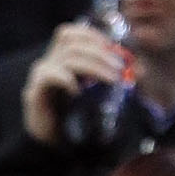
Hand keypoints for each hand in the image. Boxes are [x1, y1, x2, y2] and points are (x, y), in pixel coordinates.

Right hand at [23, 21, 129, 145]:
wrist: (51, 142)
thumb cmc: (74, 113)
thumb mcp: (96, 92)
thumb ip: (113, 77)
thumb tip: (141, 71)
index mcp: (61, 57)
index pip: (71, 33)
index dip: (92, 35)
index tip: (113, 48)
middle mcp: (49, 62)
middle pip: (73, 43)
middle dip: (101, 53)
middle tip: (119, 69)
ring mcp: (40, 76)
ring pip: (66, 58)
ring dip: (93, 66)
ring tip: (110, 79)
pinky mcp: (34, 92)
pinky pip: (47, 75)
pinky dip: (65, 78)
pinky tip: (77, 91)